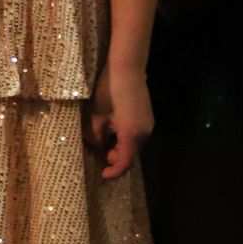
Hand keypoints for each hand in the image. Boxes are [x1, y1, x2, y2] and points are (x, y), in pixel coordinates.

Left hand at [86, 65, 152, 179]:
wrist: (126, 69)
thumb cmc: (108, 92)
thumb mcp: (96, 115)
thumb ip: (94, 136)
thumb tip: (94, 147)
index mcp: (132, 136)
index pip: (124, 162)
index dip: (114, 171)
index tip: (103, 174)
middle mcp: (145, 133)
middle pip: (131, 155)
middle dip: (115, 158)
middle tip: (99, 154)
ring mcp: (148, 125)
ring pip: (134, 145)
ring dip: (120, 147)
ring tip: (103, 141)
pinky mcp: (147, 117)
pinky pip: (137, 135)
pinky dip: (125, 138)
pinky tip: (112, 130)